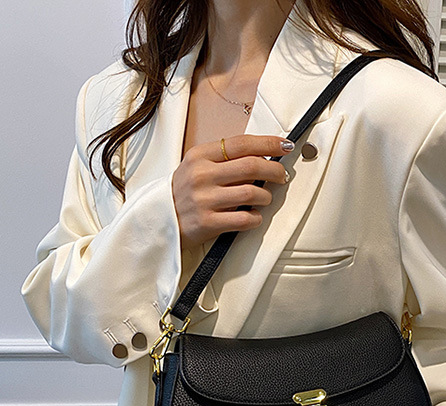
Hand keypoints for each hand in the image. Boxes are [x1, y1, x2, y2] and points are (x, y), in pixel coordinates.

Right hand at [171, 134, 291, 252]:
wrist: (159, 220)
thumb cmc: (185, 192)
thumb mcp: (197, 166)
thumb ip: (225, 159)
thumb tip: (264, 155)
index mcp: (200, 156)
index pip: (242, 143)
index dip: (269, 143)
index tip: (286, 146)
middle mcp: (202, 175)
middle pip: (252, 166)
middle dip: (275, 170)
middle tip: (282, 176)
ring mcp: (205, 199)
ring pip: (253, 192)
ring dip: (266, 196)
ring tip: (264, 198)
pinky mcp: (208, 223)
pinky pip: (245, 219)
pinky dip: (256, 218)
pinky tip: (253, 216)